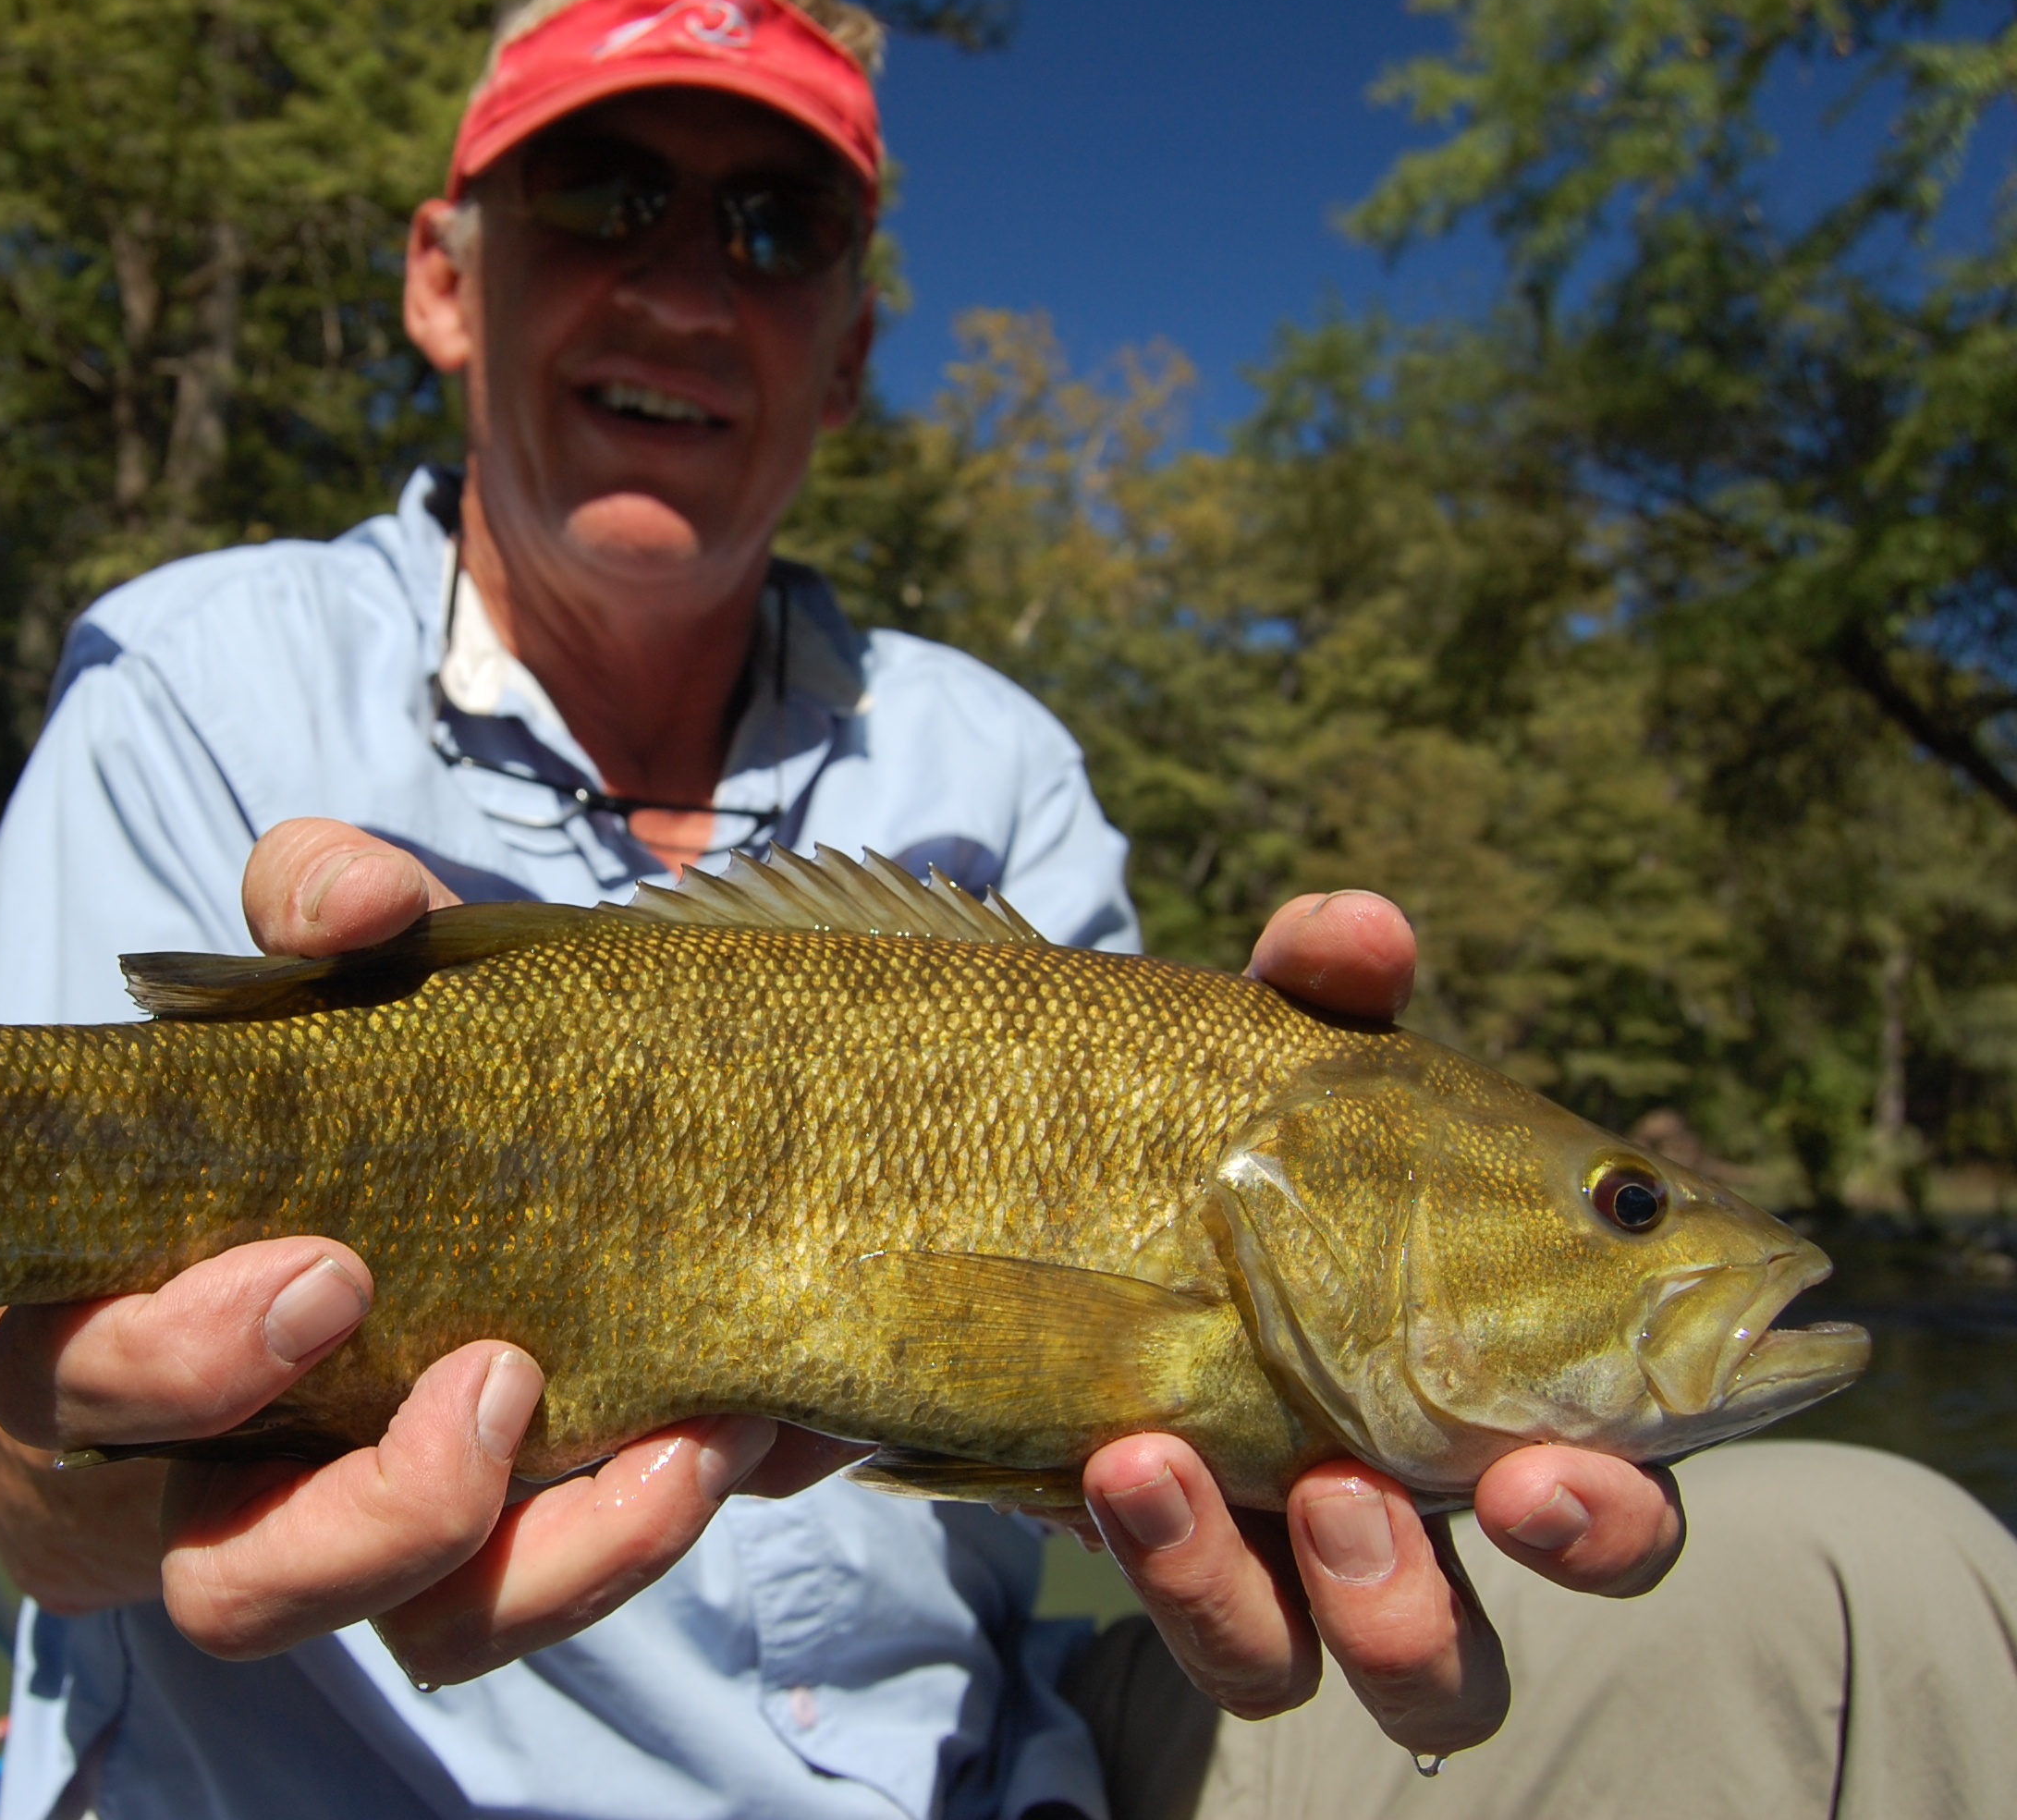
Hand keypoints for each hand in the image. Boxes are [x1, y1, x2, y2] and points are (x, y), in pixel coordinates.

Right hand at [0, 819, 825, 1682]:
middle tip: (502, 1377)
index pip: (82, 1387)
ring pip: (404, 1637)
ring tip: (679, 1442)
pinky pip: (535, 1615)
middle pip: (228, 1581)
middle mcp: (210, 1480)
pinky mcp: (485, 1570)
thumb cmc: (321, 1086)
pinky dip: (633, 1542)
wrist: (449, 1159)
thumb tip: (359, 901)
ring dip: (543, 1561)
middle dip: (366, 1512)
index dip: (185, 1359)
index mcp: (117, 1323)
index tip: (329, 1272)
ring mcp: (358, 1542)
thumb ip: (314, 905)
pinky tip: (731, 1436)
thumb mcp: (320, 977)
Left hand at [1067, 891, 1685, 1755]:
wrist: (981, 1186)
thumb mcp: (1242, 1050)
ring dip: (1365, 1598)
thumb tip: (1363, 928)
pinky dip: (1190, 1566)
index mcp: (1484, 1367)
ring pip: (1401, 1670)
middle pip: (1568, 1577)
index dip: (1617, 1505)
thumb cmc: (1178, 1121)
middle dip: (1541, 1569)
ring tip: (1294, 1477)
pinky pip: (1226, 1632)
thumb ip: (1315, 991)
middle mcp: (1413, 1479)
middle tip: (1503, 1490)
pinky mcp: (1173, 1559)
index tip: (1553, 1467)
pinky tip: (1127, 1465)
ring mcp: (1290, 1542)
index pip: (1616, 1469)